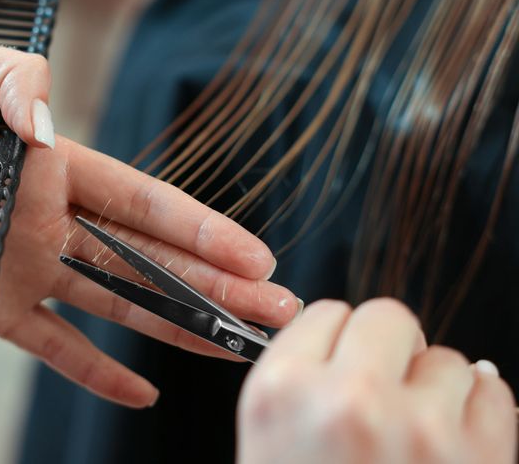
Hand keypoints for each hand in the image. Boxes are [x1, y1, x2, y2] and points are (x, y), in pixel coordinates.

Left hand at [0, 38, 299, 406]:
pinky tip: (140, 392)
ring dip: (174, 325)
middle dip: (214, 284)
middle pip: (149, 258)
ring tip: (231, 346)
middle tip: (275, 307)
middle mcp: (51, 219)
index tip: (257, 254)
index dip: (202, 229)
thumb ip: (12, 85)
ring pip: (117, 301)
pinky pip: (51, 344)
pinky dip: (94, 369)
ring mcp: (24, 265)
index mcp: (52, 165)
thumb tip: (52, 137)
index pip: (144, 202)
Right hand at [237, 299, 516, 462]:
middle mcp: (349, 400)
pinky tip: (453, 443)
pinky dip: (480, 410)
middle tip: (384, 386)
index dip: (337, 338)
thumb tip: (345, 343)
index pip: (324, 313)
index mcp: (281, 394)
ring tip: (417, 434)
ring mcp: (422, 429)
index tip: (344, 357)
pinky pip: (494, 392)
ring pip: (446, 358)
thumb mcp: (267, 450)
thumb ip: (300, 386)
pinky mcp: (482, 459)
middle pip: (387, 316)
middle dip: (388, 347)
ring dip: (435, 387)